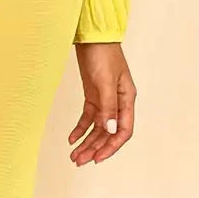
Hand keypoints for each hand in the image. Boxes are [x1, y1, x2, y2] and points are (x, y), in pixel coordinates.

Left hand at [69, 41, 135, 163]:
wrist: (91, 36)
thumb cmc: (103, 54)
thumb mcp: (105, 81)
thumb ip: (108, 106)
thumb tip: (110, 130)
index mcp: (127, 99)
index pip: (123, 131)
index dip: (111, 147)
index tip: (97, 158)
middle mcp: (118, 102)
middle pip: (108, 133)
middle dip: (95, 148)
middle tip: (79, 160)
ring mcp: (105, 99)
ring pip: (97, 128)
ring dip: (87, 142)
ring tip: (74, 155)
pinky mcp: (93, 95)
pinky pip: (88, 118)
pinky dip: (80, 129)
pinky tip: (71, 138)